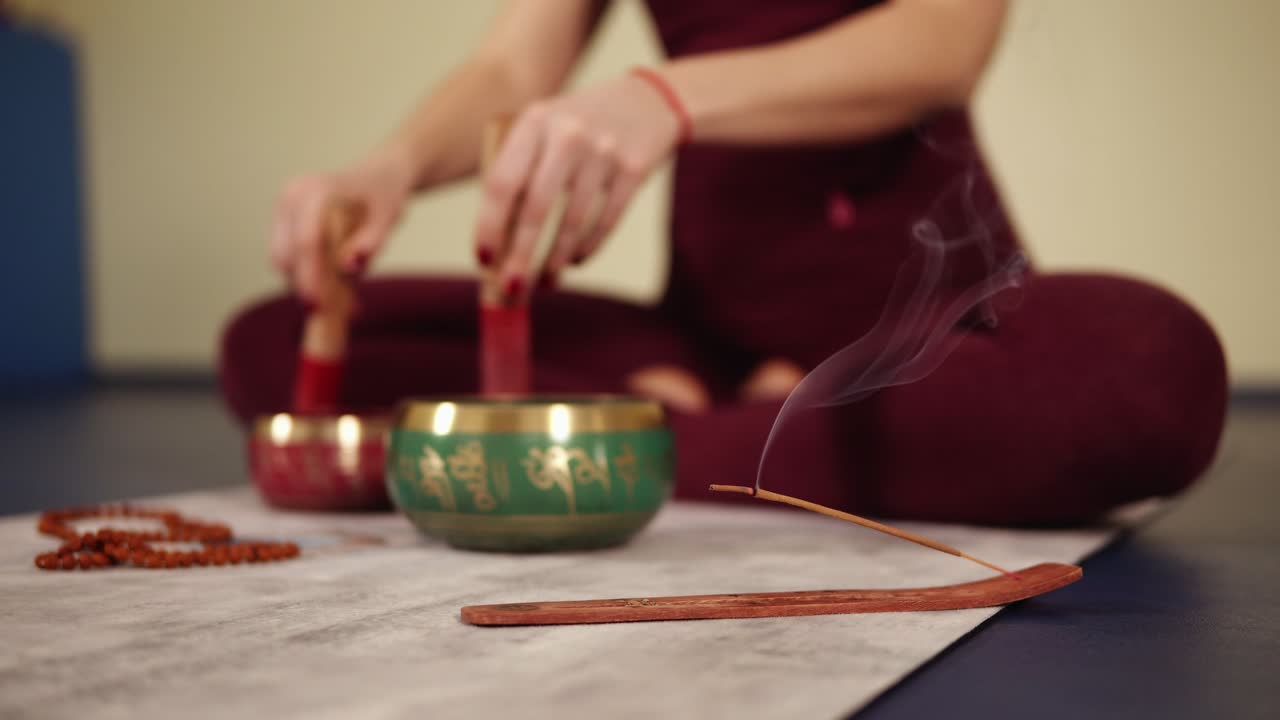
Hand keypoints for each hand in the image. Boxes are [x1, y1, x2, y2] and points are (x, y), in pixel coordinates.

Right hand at [271, 155, 412, 307]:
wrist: (378, 175)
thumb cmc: (384, 195)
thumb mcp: (388, 219)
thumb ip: (370, 242)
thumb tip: (348, 267)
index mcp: (318, 192)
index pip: (306, 241)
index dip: (310, 277)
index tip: (319, 306)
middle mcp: (293, 196)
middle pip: (288, 255)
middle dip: (308, 286)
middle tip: (343, 311)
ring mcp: (284, 206)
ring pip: (282, 259)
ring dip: (305, 282)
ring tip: (344, 298)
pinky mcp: (282, 218)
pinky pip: (285, 255)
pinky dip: (304, 273)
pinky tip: (332, 283)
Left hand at [474, 71, 681, 295]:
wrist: (646, 101)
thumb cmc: (580, 126)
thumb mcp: (546, 129)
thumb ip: (523, 169)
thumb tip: (501, 240)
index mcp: (535, 121)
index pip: (502, 182)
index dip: (489, 226)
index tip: (482, 259)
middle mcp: (568, 134)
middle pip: (536, 208)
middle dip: (521, 255)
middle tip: (511, 287)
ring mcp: (604, 151)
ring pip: (573, 222)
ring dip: (555, 259)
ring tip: (545, 280)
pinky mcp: (634, 169)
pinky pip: (605, 222)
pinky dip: (587, 248)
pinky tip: (574, 261)